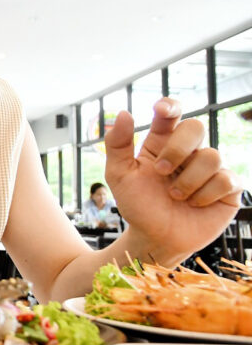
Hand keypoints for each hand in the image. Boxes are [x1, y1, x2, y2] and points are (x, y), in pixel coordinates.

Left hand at [104, 98, 242, 262]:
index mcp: (161, 143)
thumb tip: (124, 113)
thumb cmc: (138, 205)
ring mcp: (209, 168)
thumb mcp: (120, 175)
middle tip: (161, 171)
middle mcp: (188, 152)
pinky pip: (225, 179)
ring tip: (175, 196)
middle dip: (177, 149)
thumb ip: (117, 145)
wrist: (155, 238)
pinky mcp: (227, 188)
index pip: (170, 115)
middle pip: (195, 127)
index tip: (160, 109)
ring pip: (211, 156)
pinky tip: (194, 204)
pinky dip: (205, 194)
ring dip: (188, 180)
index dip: (169, 106)